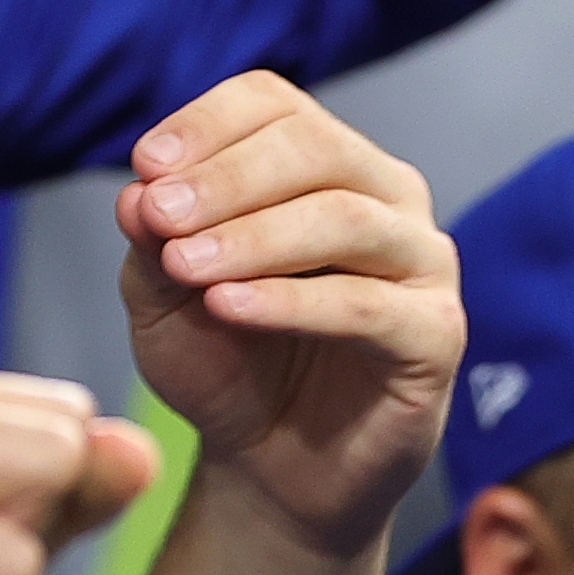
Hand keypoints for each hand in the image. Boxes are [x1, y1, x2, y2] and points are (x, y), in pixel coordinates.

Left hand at [118, 75, 463, 558]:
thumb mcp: (163, 300)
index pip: (273, 103)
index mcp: (325, 163)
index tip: (145, 166)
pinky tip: (229, 307)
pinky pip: (367, 305)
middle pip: (314, 147)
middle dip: (227, 177)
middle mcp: (385, 197)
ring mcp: (420, 262)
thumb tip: (138, 190)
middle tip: (160, 215)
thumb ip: (152, 243)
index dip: (207, 124)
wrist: (269, 471)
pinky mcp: (435, 335)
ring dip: (255, 235)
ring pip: (345, 218)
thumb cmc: (227, 369)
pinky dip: (291, 300)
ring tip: (187, 266)